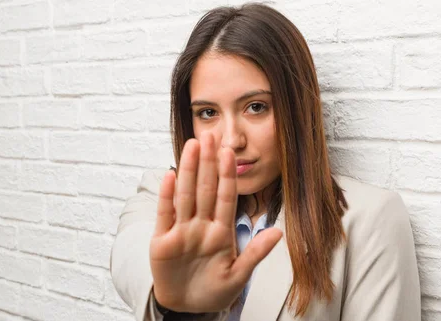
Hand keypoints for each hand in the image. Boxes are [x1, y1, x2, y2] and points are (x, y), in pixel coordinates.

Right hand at [149, 132, 282, 313]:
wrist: (187, 306)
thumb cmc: (214, 290)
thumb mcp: (238, 275)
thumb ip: (255, 253)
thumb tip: (278, 232)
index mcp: (220, 231)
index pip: (225, 197)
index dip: (227, 175)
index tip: (230, 152)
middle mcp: (201, 226)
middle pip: (205, 189)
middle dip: (208, 163)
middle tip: (209, 135)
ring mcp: (181, 231)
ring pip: (185, 196)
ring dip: (188, 171)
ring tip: (192, 146)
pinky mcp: (162, 240)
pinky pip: (165, 214)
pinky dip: (167, 196)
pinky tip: (170, 176)